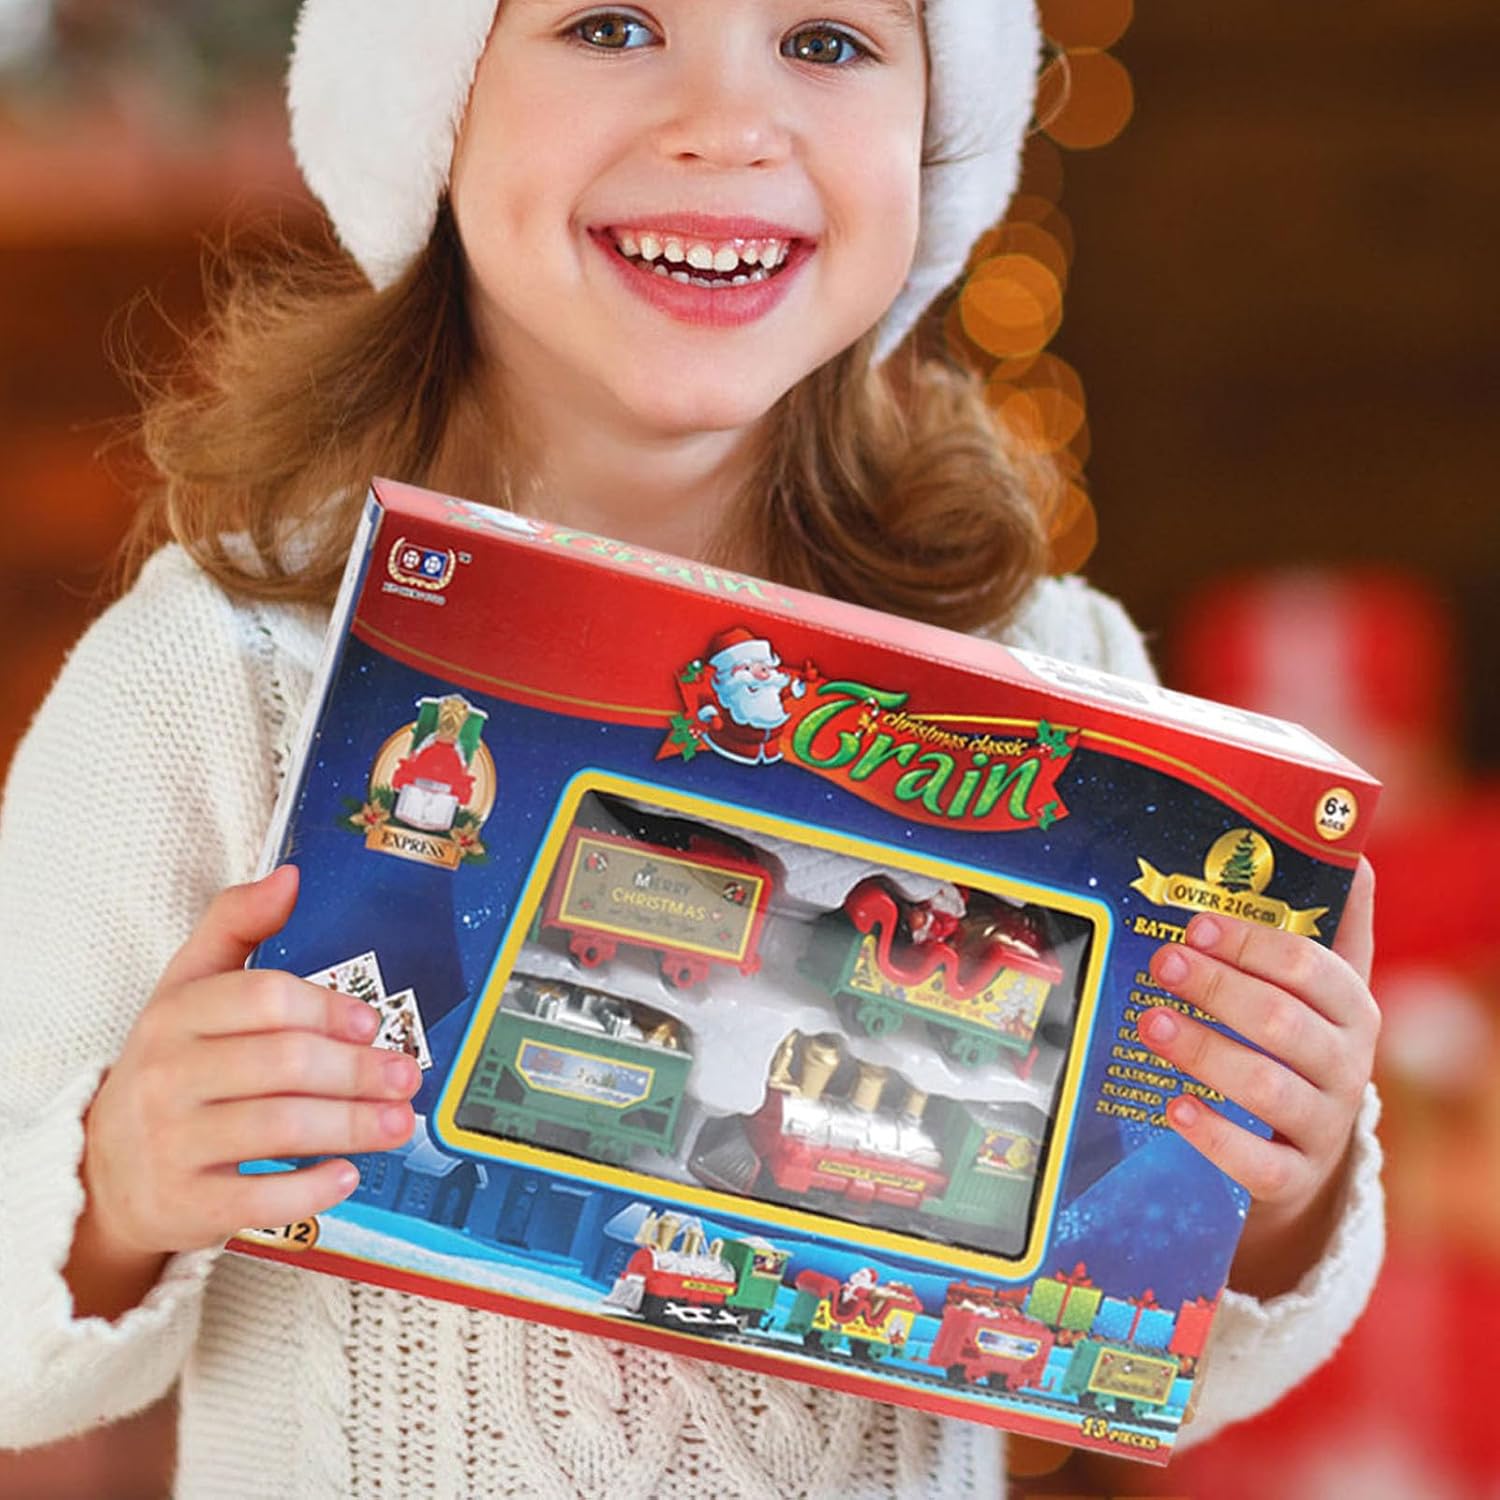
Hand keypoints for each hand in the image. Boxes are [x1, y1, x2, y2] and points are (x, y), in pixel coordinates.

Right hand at [78, 866, 419, 1264]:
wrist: (107, 1172)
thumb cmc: (173, 1067)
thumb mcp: (188, 988)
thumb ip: (236, 925)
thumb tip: (290, 875)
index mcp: (175, 1014)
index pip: (263, 999)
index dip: (327, 1007)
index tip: (372, 1021)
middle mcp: (167, 1076)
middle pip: (283, 1064)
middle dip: (358, 1071)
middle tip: (407, 1077)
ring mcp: (170, 1143)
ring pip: (279, 1129)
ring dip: (352, 1126)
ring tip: (400, 1122)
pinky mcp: (182, 1204)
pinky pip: (256, 1199)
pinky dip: (310, 1189)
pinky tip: (347, 1175)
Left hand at [1134, 858, 1378, 1297]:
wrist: (1302, 1155)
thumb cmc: (1295, 1049)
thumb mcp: (1316, 992)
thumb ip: (1329, 926)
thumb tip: (1352, 850)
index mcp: (1349, 1010)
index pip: (1313, 968)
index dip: (1253, 943)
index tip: (1195, 922)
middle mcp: (1345, 1066)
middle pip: (1285, 1023)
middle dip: (1221, 989)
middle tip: (1163, 963)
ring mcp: (1321, 1126)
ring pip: (1269, 1089)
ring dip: (1206, 1052)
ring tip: (1152, 1024)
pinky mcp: (1292, 1179)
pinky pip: (1258, 1164)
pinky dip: (1215, 1136)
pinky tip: (1173, 1107)